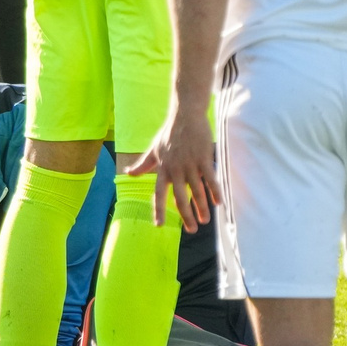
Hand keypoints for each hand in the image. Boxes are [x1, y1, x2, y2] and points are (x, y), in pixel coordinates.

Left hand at [124, 103, 219, 231]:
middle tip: (192, 230)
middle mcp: (175, 170)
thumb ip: (142, 164)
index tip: (159, 225)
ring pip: (196, 191)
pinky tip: (218, 203)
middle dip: (186, 216)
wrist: (185, 115)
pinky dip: (214, 192)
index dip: (158, 210)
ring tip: (205, 221)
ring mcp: (190, 164)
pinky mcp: (203, 158)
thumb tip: (128, 173)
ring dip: (201, 208)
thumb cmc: (169, 133)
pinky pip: (210, 179)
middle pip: (180, 198)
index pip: (159, 193)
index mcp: (163, 169)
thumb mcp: (153, 149)